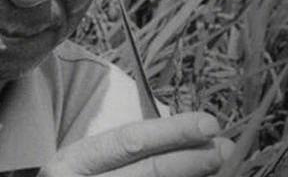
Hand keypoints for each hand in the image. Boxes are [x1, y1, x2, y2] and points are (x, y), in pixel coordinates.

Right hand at [39, 112, 234, 176]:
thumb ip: (132, 152)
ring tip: (219, 167)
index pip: (128, 141)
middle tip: (223, 147)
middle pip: (148, 172)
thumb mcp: (93, 163)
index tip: (207, 123)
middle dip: (190, 158)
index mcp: (73, 162)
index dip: (171, 132)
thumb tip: (191, 139)